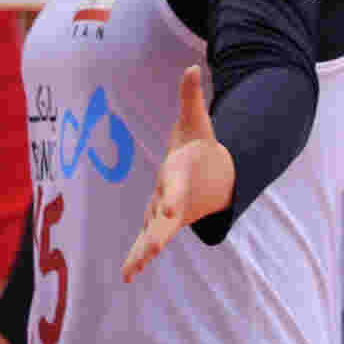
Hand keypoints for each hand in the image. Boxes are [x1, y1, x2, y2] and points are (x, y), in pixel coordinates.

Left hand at [119, 65, 235, 283]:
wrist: (218, 177)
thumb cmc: (200, 146)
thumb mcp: (197, 121)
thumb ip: (191, 97)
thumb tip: (193, 67)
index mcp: (181, 174)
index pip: (174, 185)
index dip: (171, 195)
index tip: (167, 206)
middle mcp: (176, 199)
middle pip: (166, 219)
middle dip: (158, 234)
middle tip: (150, 250)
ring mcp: (170, 215)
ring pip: (155, 237)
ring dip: (143, 254)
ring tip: (129, 273)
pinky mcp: (161, 223)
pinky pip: (148, 242)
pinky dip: (139, 258)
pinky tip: (126, 275)